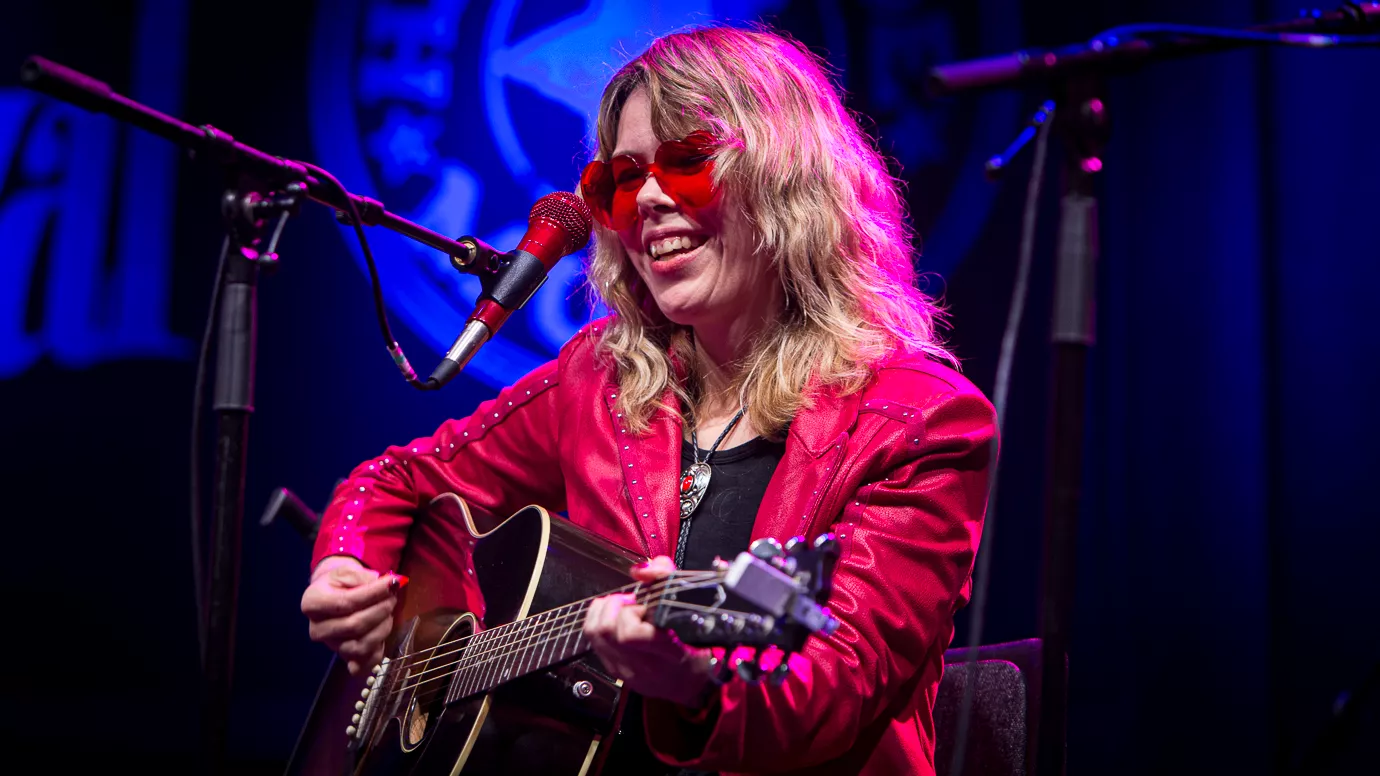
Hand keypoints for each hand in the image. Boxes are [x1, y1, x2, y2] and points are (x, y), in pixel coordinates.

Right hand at [301, 556, 404, 675]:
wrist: (334, 596)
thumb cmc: (340, 583)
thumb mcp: (346, 571)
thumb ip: (362, 576)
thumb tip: (382, 582)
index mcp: (312, 604)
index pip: (345, 602)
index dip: (373, 593)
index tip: (392, 583)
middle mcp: (317, 629)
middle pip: (354, 626)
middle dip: (380, 610)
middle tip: (392, 598)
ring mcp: (331, 646)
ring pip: (361, 646)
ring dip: (383, 628)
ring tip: (388, 612)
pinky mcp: (344, 657)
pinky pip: (364, 663)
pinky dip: (377, 652)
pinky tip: (382, 635)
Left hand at [584, 556, 712, 706]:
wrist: (690, 685)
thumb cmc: (696, 648)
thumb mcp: (695, 613)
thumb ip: (668, 580)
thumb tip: (642, 570)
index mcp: (668, 652)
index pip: (631, 634)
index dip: (632, 612)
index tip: (645, 605)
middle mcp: (643, 665)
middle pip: (607, 630)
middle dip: (615, 606)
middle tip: (631, 601)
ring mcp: (625, 670)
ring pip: (594, 634)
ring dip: (605, 612)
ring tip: (623, 607)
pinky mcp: (614, 670)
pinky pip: (593, 641)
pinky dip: (600, 621)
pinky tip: (616, 618)